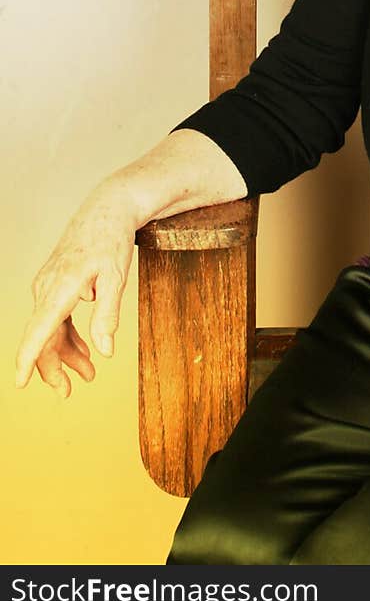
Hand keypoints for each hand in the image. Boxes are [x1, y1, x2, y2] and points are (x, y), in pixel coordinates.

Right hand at [15, 188, 136, 396]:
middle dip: (54, 368)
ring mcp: (48, 285)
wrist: (108, 208)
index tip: (21, 383)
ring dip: (65, 353)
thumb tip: (104, 350)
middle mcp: (47, 288)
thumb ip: (108, 314)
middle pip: (42, 337)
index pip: (38, 331)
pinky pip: (56, 316)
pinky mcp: (56, 283)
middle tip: (70, 392)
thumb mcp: (117, 277)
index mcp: (60, 288)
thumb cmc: (112, 240)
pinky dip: (68, 335)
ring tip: (88, 374)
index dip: (27, 360)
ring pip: (50, 328)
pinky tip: (84, 350)